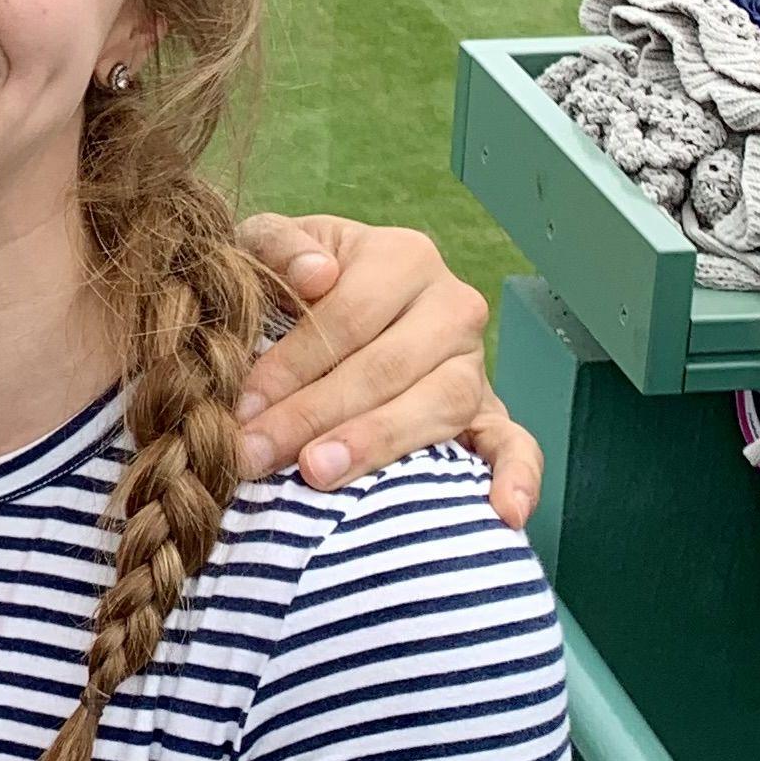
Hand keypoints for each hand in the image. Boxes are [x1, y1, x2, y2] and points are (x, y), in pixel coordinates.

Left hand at [232, 213, 541, 528]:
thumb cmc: (292, 283)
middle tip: (258, 453)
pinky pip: (516, 444)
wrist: (330, 311)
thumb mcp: (271, 249)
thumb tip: (318, 275)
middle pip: (386, 366)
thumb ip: (280, 247)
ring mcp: (476, 364)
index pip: (347, 316)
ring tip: (320, 474)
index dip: (290, 364)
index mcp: (402, 258)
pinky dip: (517, 477)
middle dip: (313, 414)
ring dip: (378, 443)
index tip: (241, 409)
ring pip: (439, 404)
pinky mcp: (491, 414)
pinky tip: (503, 513)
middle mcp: (451, 306)